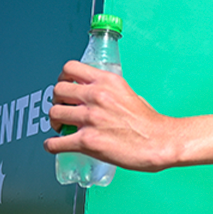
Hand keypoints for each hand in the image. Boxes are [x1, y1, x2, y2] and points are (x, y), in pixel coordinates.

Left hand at [44, 61, 174, 171]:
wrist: (160, 143)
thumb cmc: (150, 123)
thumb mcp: (130, 94)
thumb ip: (109, 92)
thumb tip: (95, 98)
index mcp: (108, 81)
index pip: (70, 68)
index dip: (63, 78)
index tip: (65, 86)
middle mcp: (97, 96)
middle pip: (58, 90)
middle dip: (57, 101)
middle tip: (63, 109)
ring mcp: (90, 118)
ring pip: (53, 114)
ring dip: (55, 122)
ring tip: (62, 127)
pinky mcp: (87, 141)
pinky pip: (55, 142)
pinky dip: (52, 145)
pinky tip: (57, 145)